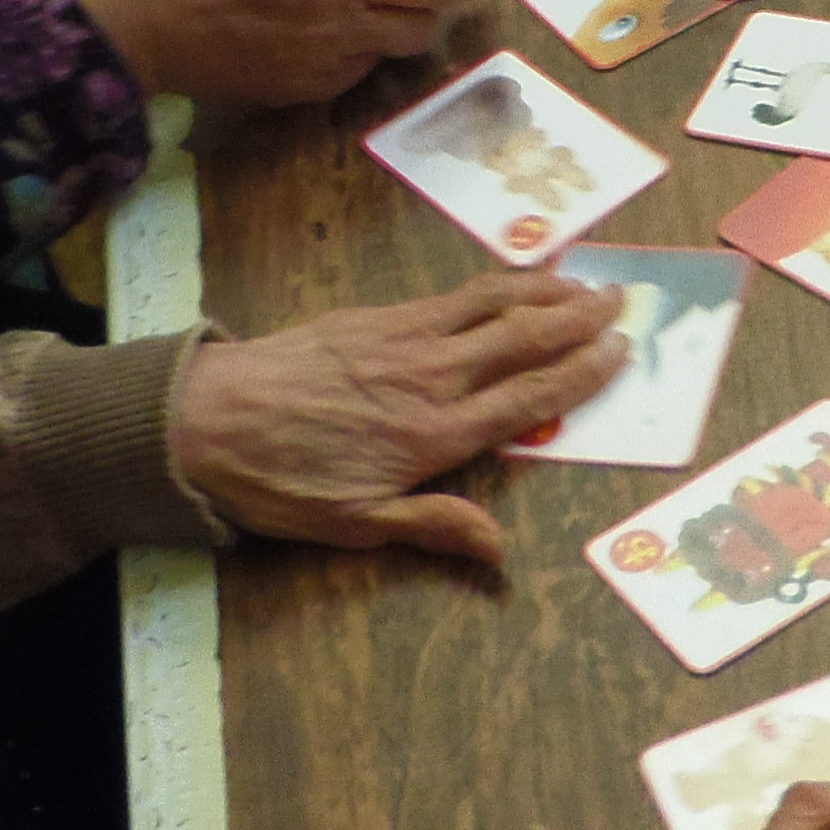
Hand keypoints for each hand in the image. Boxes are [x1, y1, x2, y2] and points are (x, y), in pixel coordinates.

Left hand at [170, 273, 626, 561]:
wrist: (206, 418)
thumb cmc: (280, 482)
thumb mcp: (354, 525)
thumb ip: (432, 527)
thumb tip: (499, 549)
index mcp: (434, 435)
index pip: (528, 398)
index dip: (580, 374)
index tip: (620, 352)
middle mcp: (431, 378)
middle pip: (522, 341)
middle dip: (577, 321)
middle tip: (623, 303)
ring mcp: (404, 340)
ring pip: (491, 306)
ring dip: (544, 292)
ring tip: (584, 281)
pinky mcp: (376, 318)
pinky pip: (451, 295)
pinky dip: (494, 284)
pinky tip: (511, 281)